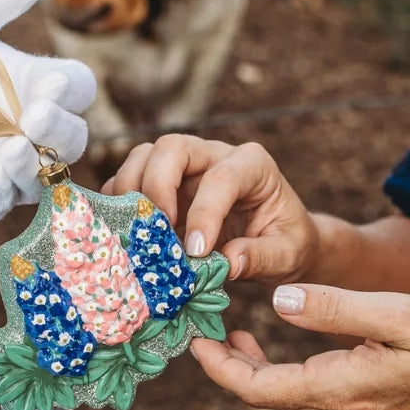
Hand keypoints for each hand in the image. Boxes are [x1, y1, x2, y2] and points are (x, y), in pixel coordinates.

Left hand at [0, 0, 95, 225]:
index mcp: (26, 81)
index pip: (75, 88)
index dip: (70, 89)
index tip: (46, 81)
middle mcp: (21, 126)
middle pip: (72, 136)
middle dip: (61, 129)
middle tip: (32, 117)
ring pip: (45, 176)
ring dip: (38, 165)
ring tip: (11, 149)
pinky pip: (0, 204)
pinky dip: (2, 192)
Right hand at [105, 135, 318, 283]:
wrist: (276, 239)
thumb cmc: (286, 241)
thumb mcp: (288, 253)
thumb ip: (262, 256)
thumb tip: (229, 262)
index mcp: (252, 165)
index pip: (221, 177)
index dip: (204, 212)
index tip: (196, 252)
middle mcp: (213, 155)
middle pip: (172, 147)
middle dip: (158, 186)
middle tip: (159, 230)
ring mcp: (184, 167)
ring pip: (144, 157)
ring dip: (131, 192)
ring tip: (137, 232)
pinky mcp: (163, 185)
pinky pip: (130, 180)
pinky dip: (121, 204)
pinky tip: (125, 233)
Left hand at [192, 285, 409, 409]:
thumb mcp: (398, 315)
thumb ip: (334, 309)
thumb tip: (278, 301)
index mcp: (339, 389)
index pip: (256, 388)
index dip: (217, 366)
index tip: (192, 339)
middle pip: (264, 395)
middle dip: (228, 363)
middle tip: (205, 325)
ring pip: (285, 397)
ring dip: (254, 366)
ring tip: (234, 327)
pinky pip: (309, 397)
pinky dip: (282, 371)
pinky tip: (282, 342)